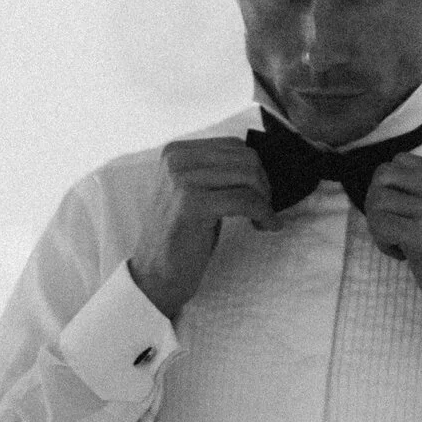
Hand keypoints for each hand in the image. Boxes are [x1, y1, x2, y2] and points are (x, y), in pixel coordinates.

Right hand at [127, 137, 272, 319]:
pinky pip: (246, 199)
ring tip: (263, 219)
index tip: (259, 196)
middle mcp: (176, 160)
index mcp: (175, 152)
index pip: (234, 146)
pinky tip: (266, 226)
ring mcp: (182, 180)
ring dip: (266, 200)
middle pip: (245, 157)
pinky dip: (264, 213)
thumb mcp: (195, 192)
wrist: (155, 275)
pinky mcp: (192, 204)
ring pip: (249, 175)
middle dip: (264, 184)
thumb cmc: (183, 236)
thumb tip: (260, 161)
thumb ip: (217, 171)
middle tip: (264, 210)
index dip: (255, 171)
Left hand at [362, 154, 421, 334]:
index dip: (393, 188)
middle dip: (379, 203)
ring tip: (401, 244)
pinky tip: (403, 256)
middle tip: (396, 230)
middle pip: (384, 175)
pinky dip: (383, 242)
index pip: (400, 161)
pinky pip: (380, 223)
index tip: (409, 216)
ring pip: (377, 198)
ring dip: (379, 225)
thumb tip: (381, 180)